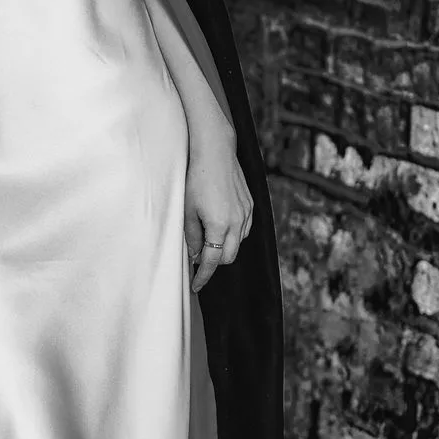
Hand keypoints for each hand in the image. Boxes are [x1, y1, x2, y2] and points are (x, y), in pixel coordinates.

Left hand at [184, 113, 252, 292]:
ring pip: (238, 244)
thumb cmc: (196, 178)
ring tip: (208, 240)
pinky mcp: (251, 205)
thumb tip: (196, 255)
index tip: (196, 287)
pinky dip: (233, 235)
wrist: (215, 151)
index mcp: (220, 225)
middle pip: (228, 257)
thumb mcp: (187, 209)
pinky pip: (244, 229)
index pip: (212, 262)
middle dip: (214, 264)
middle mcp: (238, 222)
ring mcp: (247, 213)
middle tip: (198, 260)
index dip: (203, 277)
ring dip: (224, 249)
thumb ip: (192, 236)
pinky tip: (221, 227)